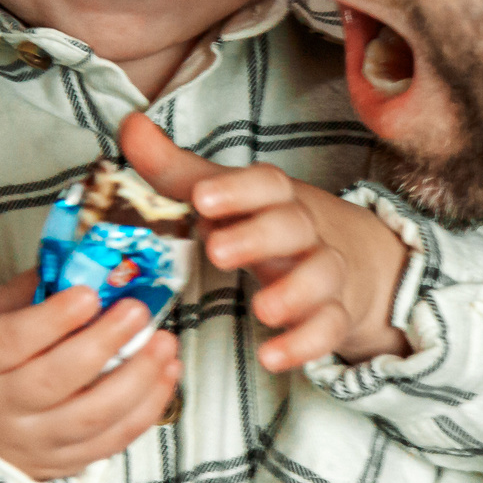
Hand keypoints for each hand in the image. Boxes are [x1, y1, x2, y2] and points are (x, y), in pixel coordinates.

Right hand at [0, 270, 179, 480]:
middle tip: (137, 311)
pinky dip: (146, 408)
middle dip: (104, 343)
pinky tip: (165, 374)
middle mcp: (1, 407)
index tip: (88, 295)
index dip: (52, 319)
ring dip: (137, 379)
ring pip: (90, 416)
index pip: (10, 342)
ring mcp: (34, 440)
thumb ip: (34, 290)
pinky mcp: (64, 462)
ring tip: (163, 343)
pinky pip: (111, 441)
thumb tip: (88, 264)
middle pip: (55, 380)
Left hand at [120, 116, 409, 371]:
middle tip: (218, 251)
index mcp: (275, 199)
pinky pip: (328, 328)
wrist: (353, 260)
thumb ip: (174, 169)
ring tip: (263, 311)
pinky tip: (273, 357)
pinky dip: (305, 344)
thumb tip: (129, 125)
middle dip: (258, 236)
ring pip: (321, 274)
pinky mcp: (334, 314)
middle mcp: (304, 231)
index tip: (202, 198)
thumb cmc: (267, 224)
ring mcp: (323, 273)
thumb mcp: (224, 198)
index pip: (266, 184)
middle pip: (293, 225)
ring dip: (295, 292)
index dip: (237, 189)